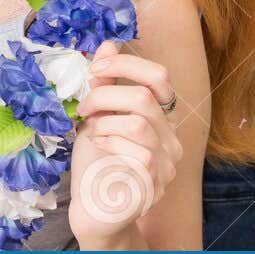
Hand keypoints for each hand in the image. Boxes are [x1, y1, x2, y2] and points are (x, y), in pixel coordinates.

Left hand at [67, 41, 181, 249]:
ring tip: (90, 129)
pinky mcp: (154, 184)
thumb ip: (104, 83)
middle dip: (104, 96)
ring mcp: (166, 163)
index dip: (126, 65)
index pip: (160, 77)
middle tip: (84, 108)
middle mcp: (170, 139)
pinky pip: (139, 152)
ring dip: (104, 120)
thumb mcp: (96, 115)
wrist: (93, 210)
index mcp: (160, 117)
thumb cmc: (96, 162)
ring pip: (139, 123)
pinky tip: (97, 145)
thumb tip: (107, 43)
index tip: (95, 69)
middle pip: (144, 97)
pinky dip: (110, 142)